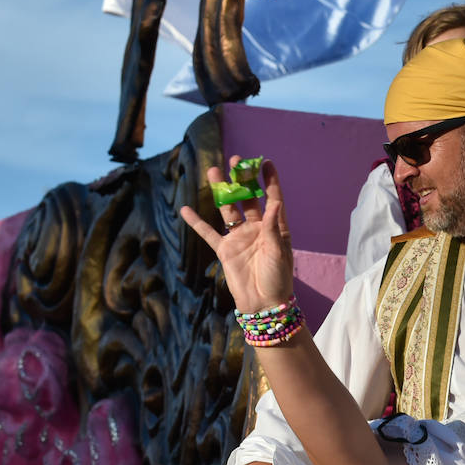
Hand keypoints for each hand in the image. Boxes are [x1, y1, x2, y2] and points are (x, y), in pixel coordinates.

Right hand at [179, 156, 294, 314]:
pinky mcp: (224, 250)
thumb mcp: (278, 252)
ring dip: (220, 192)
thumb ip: (272, 227)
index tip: (265, 162)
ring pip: (227, 209)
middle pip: (248, 199)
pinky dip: (197, 222)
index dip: (269, 180)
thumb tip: (274, 202)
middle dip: (242, 179)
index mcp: (275, 227)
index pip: (272, 198)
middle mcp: (257, 229)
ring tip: (213, 172)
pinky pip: (208, 233)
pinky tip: (186, 208)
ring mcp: (239, 238)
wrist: (263, 304)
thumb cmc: (277, 279)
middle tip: (236, 160)